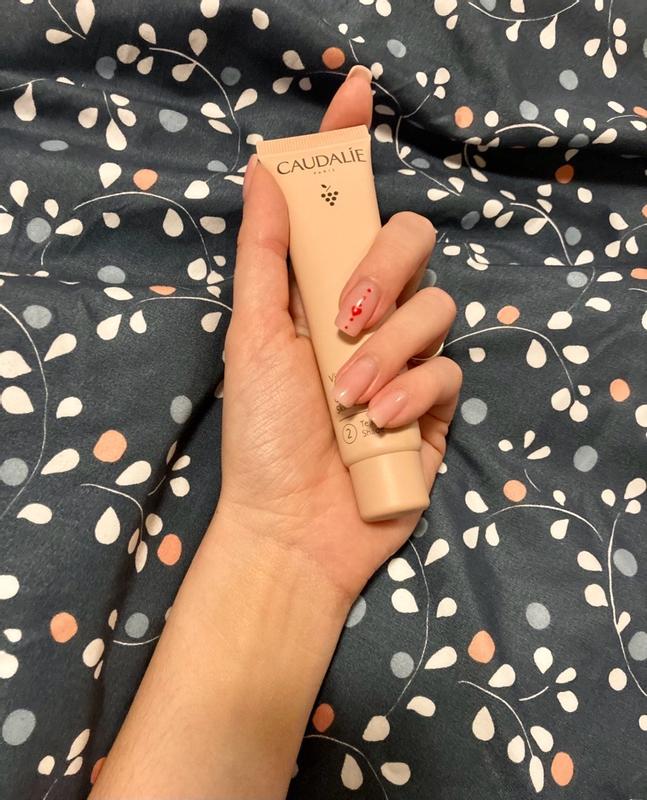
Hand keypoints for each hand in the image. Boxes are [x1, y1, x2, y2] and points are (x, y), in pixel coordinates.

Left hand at [217, 66, 461, 606]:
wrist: (292, 526)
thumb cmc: (263, 435)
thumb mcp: (251, 337)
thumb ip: (264, 255)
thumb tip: (263, 170)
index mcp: (320, 292)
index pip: (345, 207)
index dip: (348, 148)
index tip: (354, 95)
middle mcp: (369, 315)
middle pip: (412, 244)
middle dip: (383, 272)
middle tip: (344, 317)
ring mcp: (406, 358)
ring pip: (437, 309)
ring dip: (390, 350)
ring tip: (349, 397)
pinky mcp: (436, 402)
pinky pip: (449, 369)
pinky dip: (414, 390)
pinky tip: (381, 422)